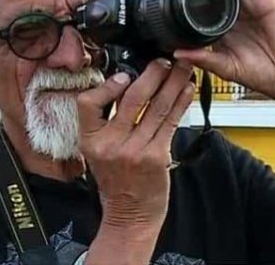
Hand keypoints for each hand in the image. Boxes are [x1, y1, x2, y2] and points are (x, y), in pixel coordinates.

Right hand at [76, 59, 194, 263]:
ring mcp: (135, 150)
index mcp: (90, 141)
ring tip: (181, 68)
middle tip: (162, 60)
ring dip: (171, 83)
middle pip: (131, 99)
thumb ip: (106, 123)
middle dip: (151, 75)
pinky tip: (186, 90)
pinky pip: (171, 122)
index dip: (106, 85)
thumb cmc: (116, 182)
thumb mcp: (97, 152)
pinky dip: (180, 103)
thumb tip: (123, 86)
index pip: (88, 103)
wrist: (130, 214)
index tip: (123, 73)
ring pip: (156, 107)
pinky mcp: (157, 156)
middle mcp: (111, 144)